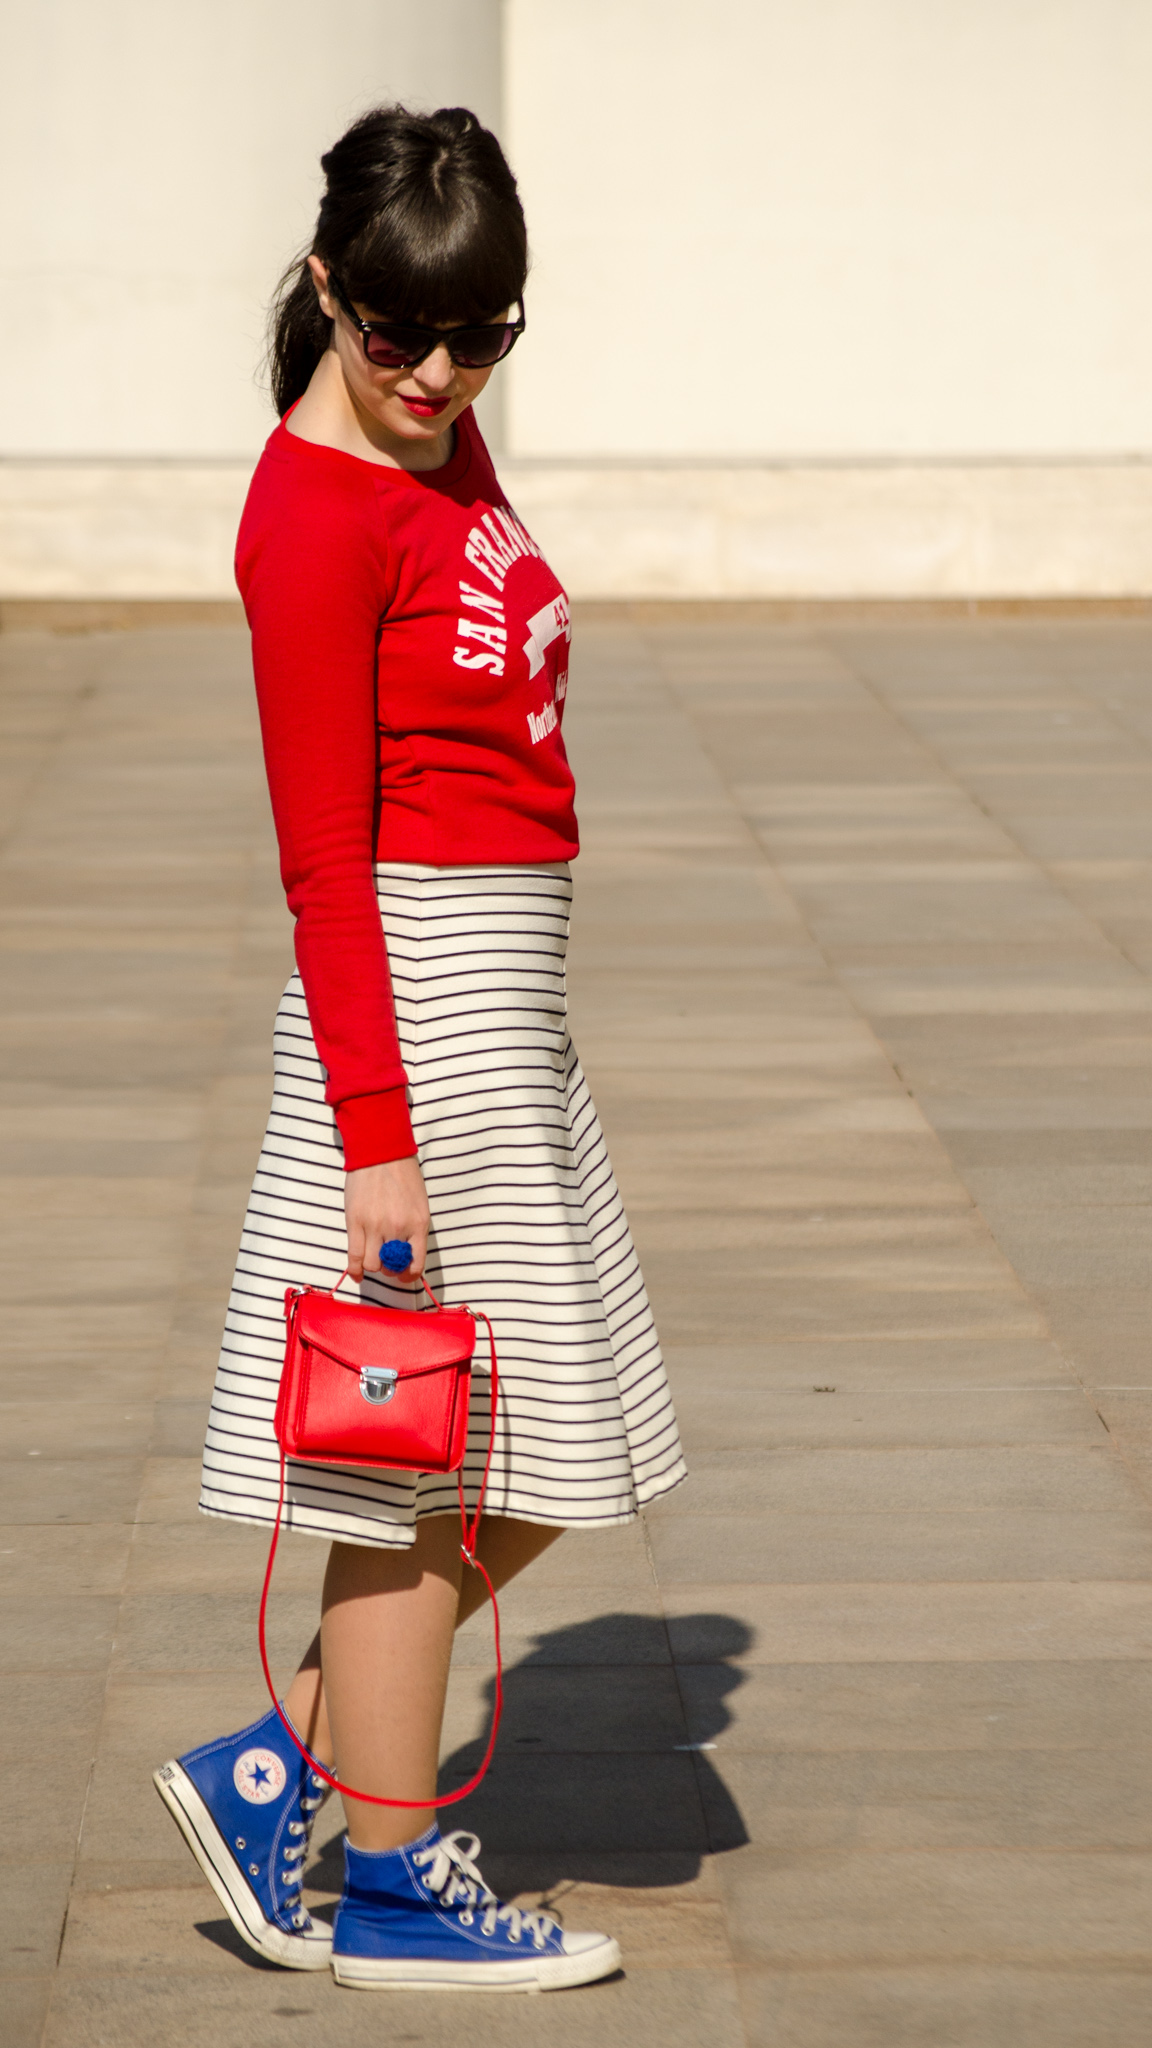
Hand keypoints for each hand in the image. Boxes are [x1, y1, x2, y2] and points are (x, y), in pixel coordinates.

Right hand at [344, 1157, 429, 1282]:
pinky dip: (355, 1271)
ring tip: (372, 1257)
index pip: (416, 1264)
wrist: (380, 1152)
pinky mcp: (355, 1222)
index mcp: (418, 1224)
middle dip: (389, 1268)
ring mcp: (375, 1226)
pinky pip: (354, 1257)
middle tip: (386, 1261)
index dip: (408, 1275)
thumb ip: (414, 1230)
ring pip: (372, 1265)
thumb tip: (407, 1255)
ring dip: (372, 1266)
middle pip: (392, 1267)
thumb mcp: (419, 1204)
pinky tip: (357, 1274)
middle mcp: (398, 1228)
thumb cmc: (403, 1175)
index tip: (404, 1275)